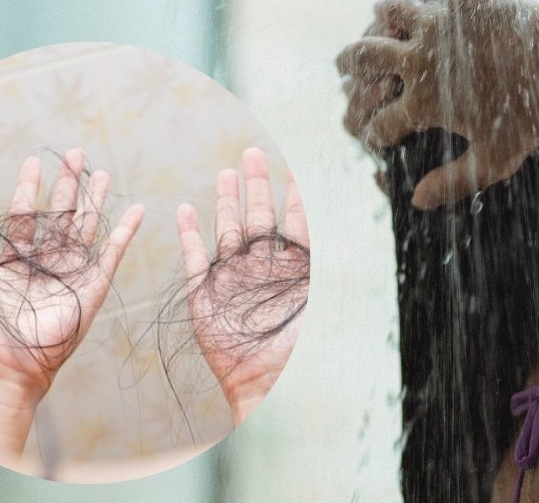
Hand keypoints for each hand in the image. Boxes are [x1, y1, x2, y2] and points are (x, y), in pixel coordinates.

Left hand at [0, 149, 142, 459]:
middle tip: (75, 154)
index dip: (28, 188)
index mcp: (14, 261)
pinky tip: (136, 211)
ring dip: (94, 200)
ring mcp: (70, 274)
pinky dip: (126, 233)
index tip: (33, 162)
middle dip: (67, 184)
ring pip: (85, 227)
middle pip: (60, 214)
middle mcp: (44, 263)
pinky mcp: (92, 288)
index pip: (24, 215)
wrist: (6, 368)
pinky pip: (112, 255)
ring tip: (101, 172)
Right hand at [177, 148, 308, 424]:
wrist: (266, 384)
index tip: (292, 168)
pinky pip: (195, 260)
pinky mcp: (205, 297)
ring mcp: (232, 282)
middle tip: (252, 154)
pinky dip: (189, 235)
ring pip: (228, 232)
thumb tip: (353, 230)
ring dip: (225, 204)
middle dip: (256, 186)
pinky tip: (185, 211)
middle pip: (259, 218)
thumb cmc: (300, 348)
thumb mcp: (322, 300)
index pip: (295, 224)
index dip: (294, 197)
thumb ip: (330, 266)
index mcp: (292, 271)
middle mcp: (262, 271)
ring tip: (224, 174)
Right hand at [337, 0, 538, 208]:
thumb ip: (453, 182)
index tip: (371, 134)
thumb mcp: (496, 159)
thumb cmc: (535, 113)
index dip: (369, 132)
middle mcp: (419, 59)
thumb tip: (416, 202)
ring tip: (379, 16)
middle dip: (348, 64)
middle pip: (364, 58)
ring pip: (390, 11)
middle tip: (341, 65)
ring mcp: (436, 22)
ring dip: (382, 16)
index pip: (378, 122)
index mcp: (423, 103)